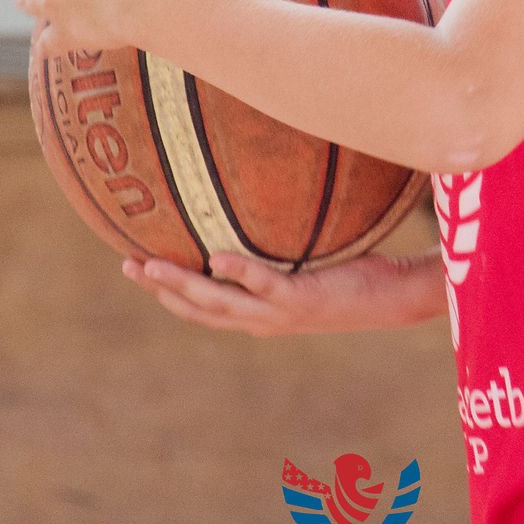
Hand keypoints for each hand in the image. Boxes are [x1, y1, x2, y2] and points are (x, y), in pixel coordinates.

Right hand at [122, 246, 445, 337]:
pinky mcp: (304, 299)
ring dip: (182, 286)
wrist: (396, 298)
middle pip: (199, 310)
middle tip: (127, 265)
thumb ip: (281, 249)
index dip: (168, 293)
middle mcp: (264, 320)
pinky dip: (240, 272)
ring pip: (219, 303)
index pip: (202, 309)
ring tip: (150, 265)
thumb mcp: (308, 263)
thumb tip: (257, 204)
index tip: (137, 268)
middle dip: (161, 289)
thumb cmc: (354, 275)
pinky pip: (265, 284)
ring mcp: (281, 312)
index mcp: (259, 314)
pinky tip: (217, 256)